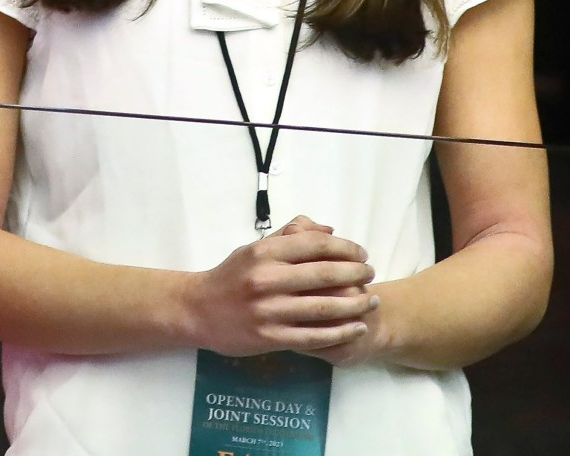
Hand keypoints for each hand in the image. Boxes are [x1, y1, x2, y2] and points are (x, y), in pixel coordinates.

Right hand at [182, 215, 377, 357]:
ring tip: (372, 301)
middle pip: (325, 274)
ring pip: (324, 307)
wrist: (197, 310)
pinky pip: (313, 336)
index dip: (346, 248)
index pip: (316, 245)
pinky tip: (356, 327)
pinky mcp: (269, 338)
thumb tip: (329, 231)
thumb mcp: (255, 248)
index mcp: (265, 252)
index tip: (362, 253)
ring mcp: (269, 311)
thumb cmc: (231, 276)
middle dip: (356, 274)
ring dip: (355, 304)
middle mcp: (267, 279)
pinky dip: (340, 332)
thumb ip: (291, 236)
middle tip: (371, 274)